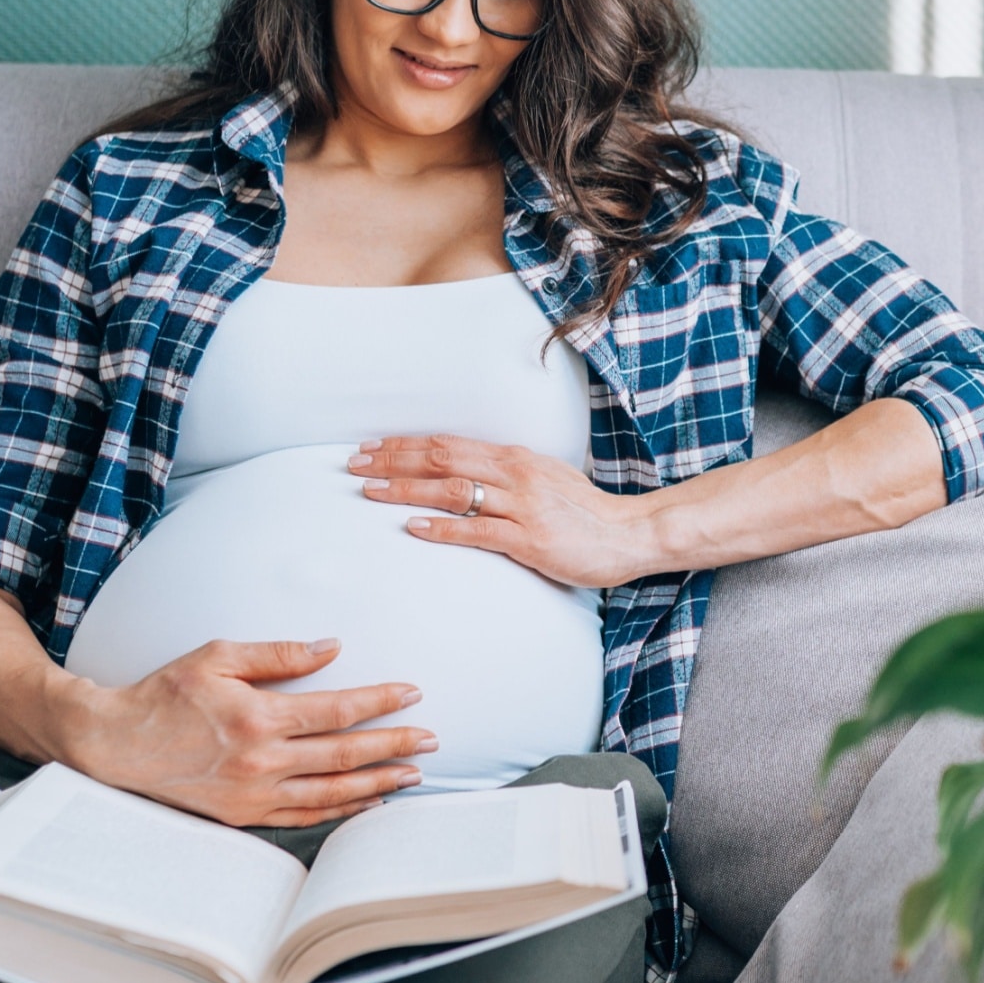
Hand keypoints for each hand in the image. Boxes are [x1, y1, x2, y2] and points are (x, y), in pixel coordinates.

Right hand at [63, 638, 432, 827]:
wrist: (113, 745)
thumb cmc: (165, 693)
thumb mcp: (217, 656)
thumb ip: (279, 654)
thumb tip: (332, 648)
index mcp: (258, 717)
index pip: (338, 710)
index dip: (380, 702)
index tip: (412, 693)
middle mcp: (261, 762)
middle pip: (345, 755)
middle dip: (395, 746)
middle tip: (432, 740)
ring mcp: (253, 795)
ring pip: (332, 793)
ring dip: (378, 783)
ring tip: (413, 774)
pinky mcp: (243, 816)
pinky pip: (304, 816)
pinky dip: (341, 810)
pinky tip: (367, 802)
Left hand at [350, 434, 664, 587]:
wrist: (628, 534)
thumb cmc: (585, 512)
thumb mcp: (544, 478)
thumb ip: (505, 474)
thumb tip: (463, 473)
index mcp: (515, 457)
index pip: (448, 443)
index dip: (405, 444)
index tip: (370, 447)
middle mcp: (515, 474)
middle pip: (441, 459)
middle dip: (393, 460)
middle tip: (354, 464)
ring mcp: (522, 506)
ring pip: (452, 490)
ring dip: (406, 489)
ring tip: (370, 493)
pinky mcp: (529, 539)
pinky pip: (477, 530)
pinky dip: (442, 528)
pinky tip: (414, 529)